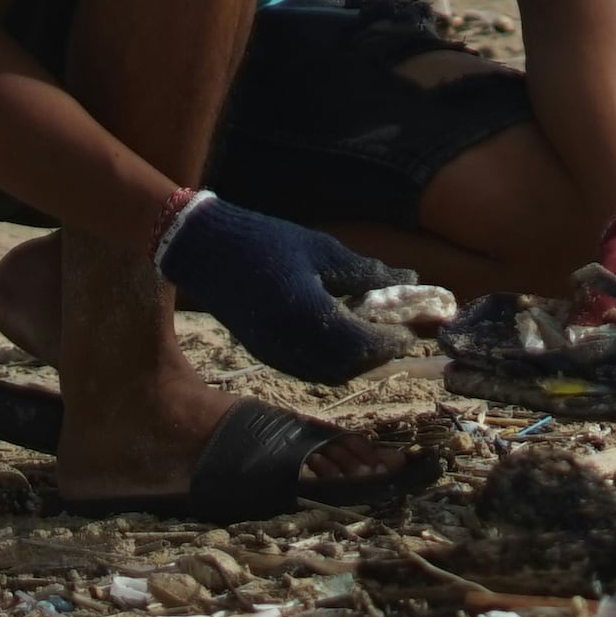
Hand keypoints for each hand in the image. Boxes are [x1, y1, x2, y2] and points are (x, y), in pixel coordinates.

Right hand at [156, 191, 414, 385]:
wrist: (205, 250)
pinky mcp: (264, 352)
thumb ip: (367, 272)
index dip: (389, 341)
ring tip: (374, 337)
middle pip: (347, 367)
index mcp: (307, 314)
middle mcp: (289, 342)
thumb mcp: (324, 251)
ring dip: (357, 363)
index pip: (360, 343)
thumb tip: (409, 280)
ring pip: (327, 374)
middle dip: (377, 355)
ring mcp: (274, 351)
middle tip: (396, 336)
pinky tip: (344, 340)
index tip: (409, 331)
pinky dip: (334, 363)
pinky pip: (307, 370)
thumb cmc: (266, 242)